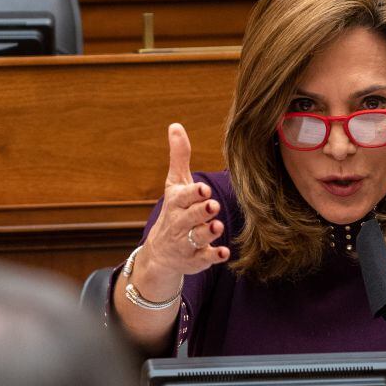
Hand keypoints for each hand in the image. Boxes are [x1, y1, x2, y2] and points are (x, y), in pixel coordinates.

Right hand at [141, 123, 229, 277]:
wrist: (160, 253)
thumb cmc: (174, 211)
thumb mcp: (175, 184)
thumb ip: (179, 157)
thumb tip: (176, 125)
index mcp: (176, 203)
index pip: (183, 197)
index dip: (192, 194)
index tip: (202, 189)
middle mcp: (179, 224)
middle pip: (189, 217)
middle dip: (200, 212)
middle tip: (212, 205)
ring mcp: (187, 243)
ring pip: (197, 238)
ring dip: (207, 233)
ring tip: (217, 226)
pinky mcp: (195, 259)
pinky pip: (204, 259)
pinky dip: (213, 256)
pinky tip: (224, 253)